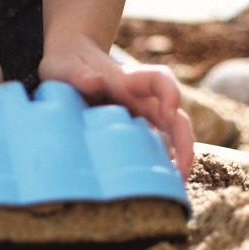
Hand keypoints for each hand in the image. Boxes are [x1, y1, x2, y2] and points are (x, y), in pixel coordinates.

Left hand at [39, 34, 194, 178]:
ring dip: (177, 158)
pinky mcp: (131, 131)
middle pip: (175, 115)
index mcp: (125, 80)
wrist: (66, 64)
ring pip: (170, 133)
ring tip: (173, 185)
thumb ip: (77, 73)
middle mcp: (139, 98)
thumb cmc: (66, 64)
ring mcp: (138, 115)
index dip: (170, 93)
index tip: (169, 111)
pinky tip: (155, 185)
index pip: (159, 79)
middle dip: (184, 141)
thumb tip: (94, 81)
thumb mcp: (64, 65)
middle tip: (181, 172)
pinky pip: (153, 146)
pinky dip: (158, 164)